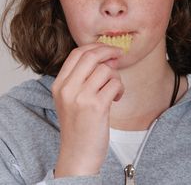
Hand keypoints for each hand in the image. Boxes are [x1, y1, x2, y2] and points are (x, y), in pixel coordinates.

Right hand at [52, 43, 123, 177]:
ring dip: (116, 76)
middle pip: (91, 55)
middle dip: (109, 51)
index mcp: (59, 85)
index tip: (107, 48)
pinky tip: (116, 98)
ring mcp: (81, 97)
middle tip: (118, 54)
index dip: (95, 46)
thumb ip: (83, 77)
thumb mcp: (70, 99)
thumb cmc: (78, 126)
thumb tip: (107, 56)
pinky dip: (120, 88)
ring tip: (113, 88)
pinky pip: (115, 83)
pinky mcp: (97, 107)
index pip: (76, 53)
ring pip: (106, 69)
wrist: (78, 155)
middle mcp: (68, 89)